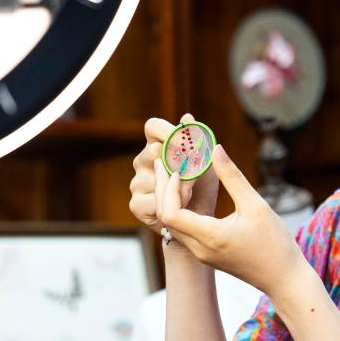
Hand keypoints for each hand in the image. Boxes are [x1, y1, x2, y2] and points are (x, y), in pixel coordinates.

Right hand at [128, 113, 218, 236]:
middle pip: (150, 151)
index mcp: (158, 147)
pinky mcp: (136, 204)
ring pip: (152, 178)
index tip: (183, 138)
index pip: (152, 127)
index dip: (165, 129)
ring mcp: (137, 183)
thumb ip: (195, 141)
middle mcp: (143, 162)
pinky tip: (178, 207)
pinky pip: (150, 199)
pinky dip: (167, 204)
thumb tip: (187, 116)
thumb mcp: (204, 164)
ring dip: (175, 187)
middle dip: (175, 162)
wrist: (200, 224)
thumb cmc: (201, 191)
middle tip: (191, 170)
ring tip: (190, 194)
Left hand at [156, 144, 305, 293]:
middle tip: (166, 162)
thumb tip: (215, 148)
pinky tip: (189, 191)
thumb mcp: (256, 204)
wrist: (283, 279)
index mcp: (210, 237)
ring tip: (178, 173)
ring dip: (170, 198)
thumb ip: (232, 176)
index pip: (170, 213)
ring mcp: (201, 254)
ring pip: (172, 224)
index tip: (178, 169)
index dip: (168, 188)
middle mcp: (199, 249)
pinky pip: (182, 230)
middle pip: (165, 217)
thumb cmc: (275, 243)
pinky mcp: (205, 254)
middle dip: (163, 188)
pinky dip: (180, 209)